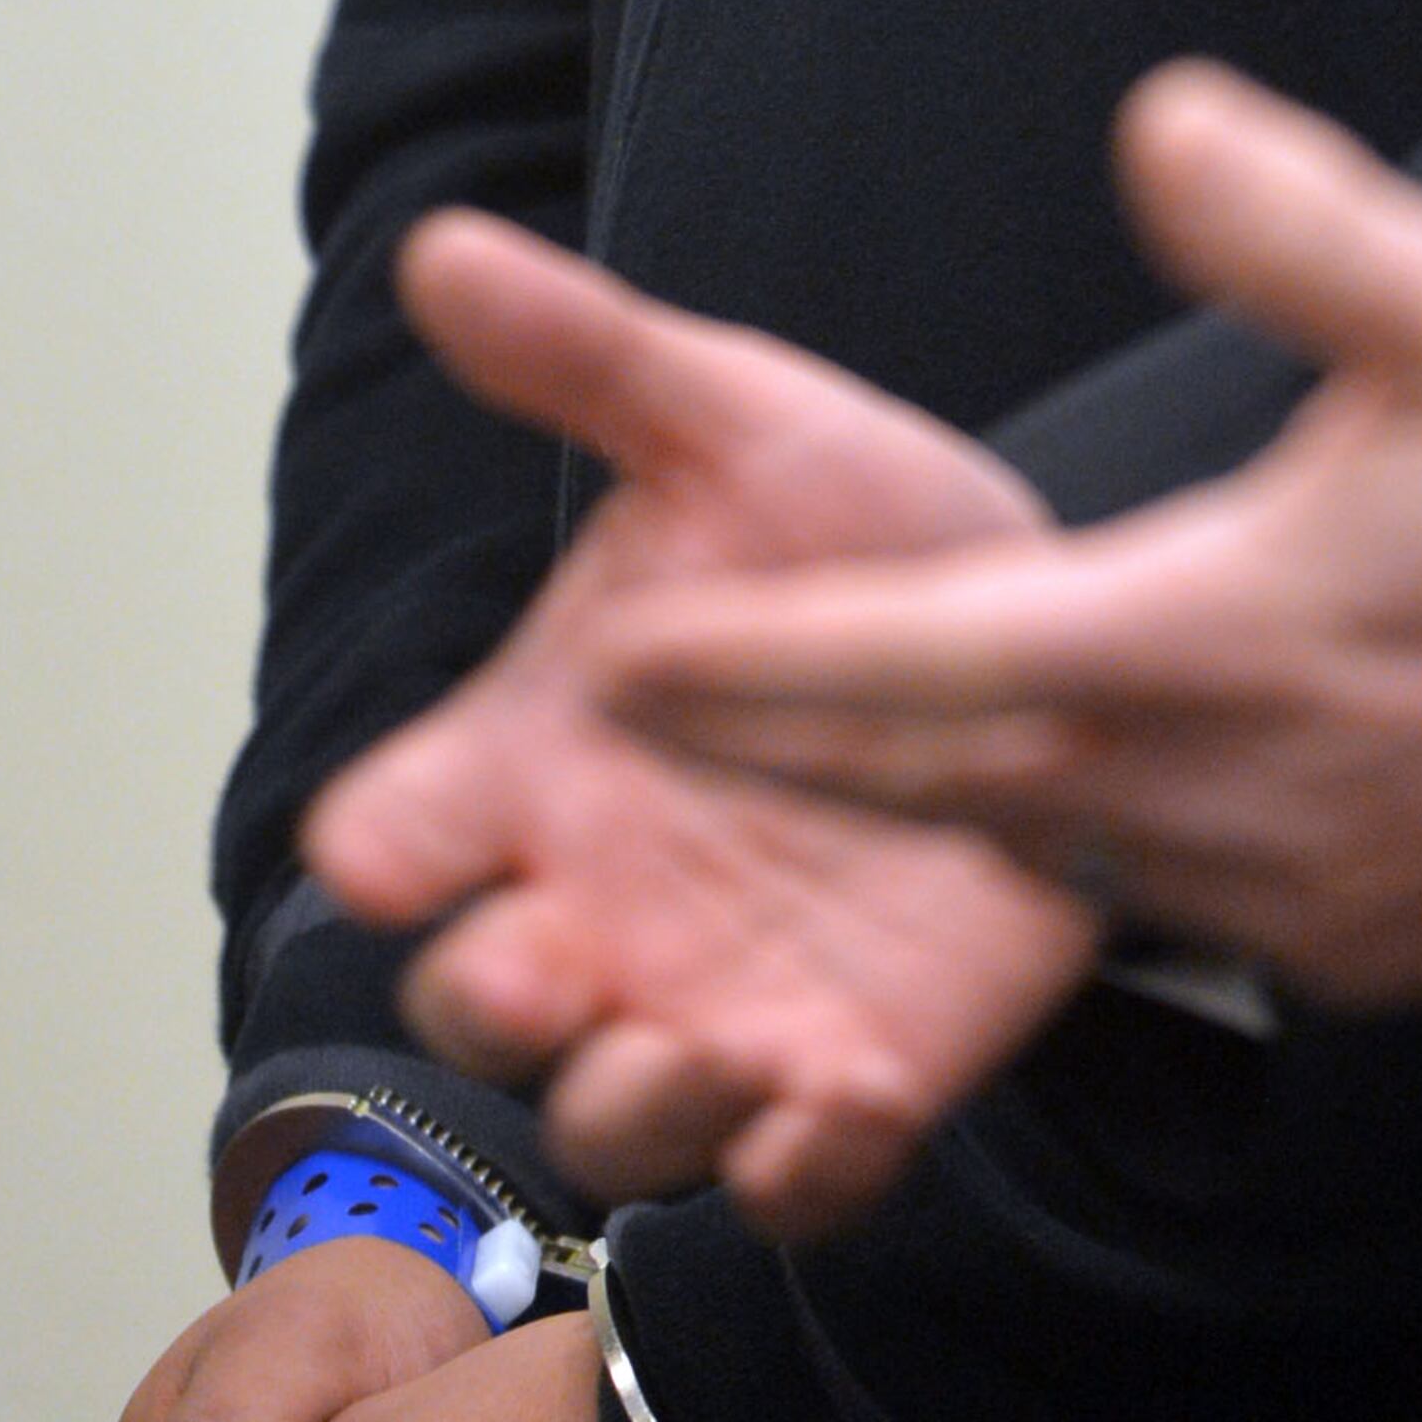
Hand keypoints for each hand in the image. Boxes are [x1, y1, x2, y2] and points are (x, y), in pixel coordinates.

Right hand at [304, 215, 1101, 1224]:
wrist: (1040, 627)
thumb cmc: (840, 529)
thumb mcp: (728, 423)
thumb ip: (587, 357)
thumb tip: (443, 247)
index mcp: (531, 760)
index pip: (397, 831)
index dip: (382, 843)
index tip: (386, 833)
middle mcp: (596, 904)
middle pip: (481, 1005)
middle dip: (494, 1000)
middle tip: (541, 958)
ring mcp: (717, 1004)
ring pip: (626, 1118)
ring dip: (641, 1102)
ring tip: (691, 1045)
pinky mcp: (855, 1078)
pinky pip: (804, 1174)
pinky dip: (808, 1162)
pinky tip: (838, 1106)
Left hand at [540, 65, 1421, 1006]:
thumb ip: (1291, 220)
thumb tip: (1148, 120)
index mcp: (1213, 641)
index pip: (920, 660)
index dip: (759, 666)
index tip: (614, 668)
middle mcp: (1227, 803)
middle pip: (951, 784)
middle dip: (801, 750)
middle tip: (658, 736)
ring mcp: (1310, 900)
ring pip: (1065, 857)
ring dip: (945, 809)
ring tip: (847, 751)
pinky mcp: (1391, 950)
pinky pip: (1196, 907)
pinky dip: (1106, 853)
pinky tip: (1110, 795)